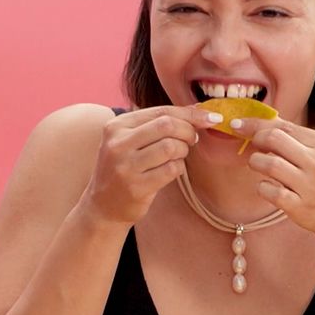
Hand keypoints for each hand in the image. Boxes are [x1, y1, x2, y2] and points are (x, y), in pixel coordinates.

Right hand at [79, 106, 222, 225]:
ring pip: (171, 147)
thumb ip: (158, 123)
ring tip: (178, 156)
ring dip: (183, 151)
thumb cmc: (124, 167)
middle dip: (188, 131)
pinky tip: (172, 169)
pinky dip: (178, 167)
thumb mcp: (130, 140)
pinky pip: (171, 170)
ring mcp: (125, 166)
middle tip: (193, 140)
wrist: (103, 205)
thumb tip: (198, 109)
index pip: (160, 111)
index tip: (210, 117)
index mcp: (116, 126)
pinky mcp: (136, 187)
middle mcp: (117, 144)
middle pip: (167, 126)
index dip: (189, 114)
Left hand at [238, 118, 314, 239]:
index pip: (286, 126)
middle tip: (253, 145)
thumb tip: (269, 122)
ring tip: (258, 165)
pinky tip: (267, 187)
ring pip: (269, 164)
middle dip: (256, 139)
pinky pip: (269, 191)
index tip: (240, 124)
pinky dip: (262, 187)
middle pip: (274, 138)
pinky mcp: (299, 207)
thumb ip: (304, 140)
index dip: (257, 123)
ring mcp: (309, 186)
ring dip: (256, 162)